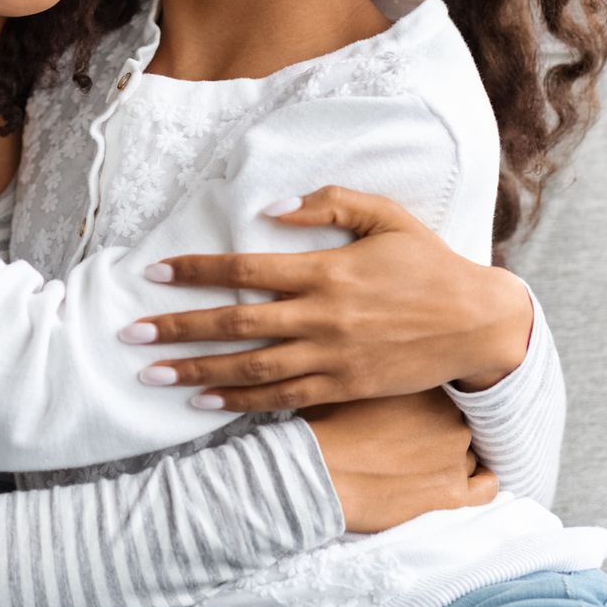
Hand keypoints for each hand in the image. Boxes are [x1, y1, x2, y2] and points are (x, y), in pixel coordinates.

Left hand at [125, 187, 534, 411]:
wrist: (476, 323)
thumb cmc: (428, 263)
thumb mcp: (385, 216)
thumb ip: (329, 204)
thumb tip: (272, 206)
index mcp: (326, 270)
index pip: (244, 268)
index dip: (195, 271)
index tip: (154, 274)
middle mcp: (321, 317)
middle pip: (235, 324)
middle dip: (178, 329)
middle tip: (131, 335)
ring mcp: (331, 358)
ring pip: (250, 369)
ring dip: (196, 372)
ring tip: (152, 375)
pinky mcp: (343, 388)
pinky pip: (282, 399)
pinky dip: (240, 403)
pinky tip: (204, 402)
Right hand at [302, 389, 497, 533]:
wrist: (317, 474)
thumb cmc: (326, 426)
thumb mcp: (351, 382)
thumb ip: (379, 370)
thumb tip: (382, 363)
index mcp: (431, 385)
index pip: (448, 392)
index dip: (429, 404)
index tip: (413, 413)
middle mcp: (452, 417)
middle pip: (460, 421)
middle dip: (439, 429)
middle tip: (410, 439)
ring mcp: (456, 457)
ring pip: (471, 452)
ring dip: (451, 456)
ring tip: (421, 464)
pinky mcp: (454, 494)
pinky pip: (488, 487)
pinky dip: (480, 483)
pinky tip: (462, 482)